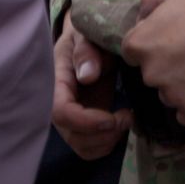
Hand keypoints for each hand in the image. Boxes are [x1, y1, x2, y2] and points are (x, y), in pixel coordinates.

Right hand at [52, 15, 129, 159]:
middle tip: (128, 116)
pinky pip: (90, 148)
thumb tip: (88, 76)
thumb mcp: (86, 35)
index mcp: (56, 82)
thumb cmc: (86, 36)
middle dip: (103, 134)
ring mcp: (71, 118)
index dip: (86, 122)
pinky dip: (108, 144)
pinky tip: (121, 124)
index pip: (61, 113)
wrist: (88, 42)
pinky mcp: (83, 125)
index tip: (113, 118)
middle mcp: (59, 105)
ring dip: (108, 141)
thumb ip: (87, 50)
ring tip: (126, 119)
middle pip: (72, 136)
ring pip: (82, 147)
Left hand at [121, 0, 184, 127]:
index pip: (132, 51)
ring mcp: (171, 95)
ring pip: (168, 95)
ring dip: (181, 86)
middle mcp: (149, 73)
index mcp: (140, 44)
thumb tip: (140, 19)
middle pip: (152, 74)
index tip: (171, 40)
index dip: (151, 45)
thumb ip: (149, 1)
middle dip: (167, 65)